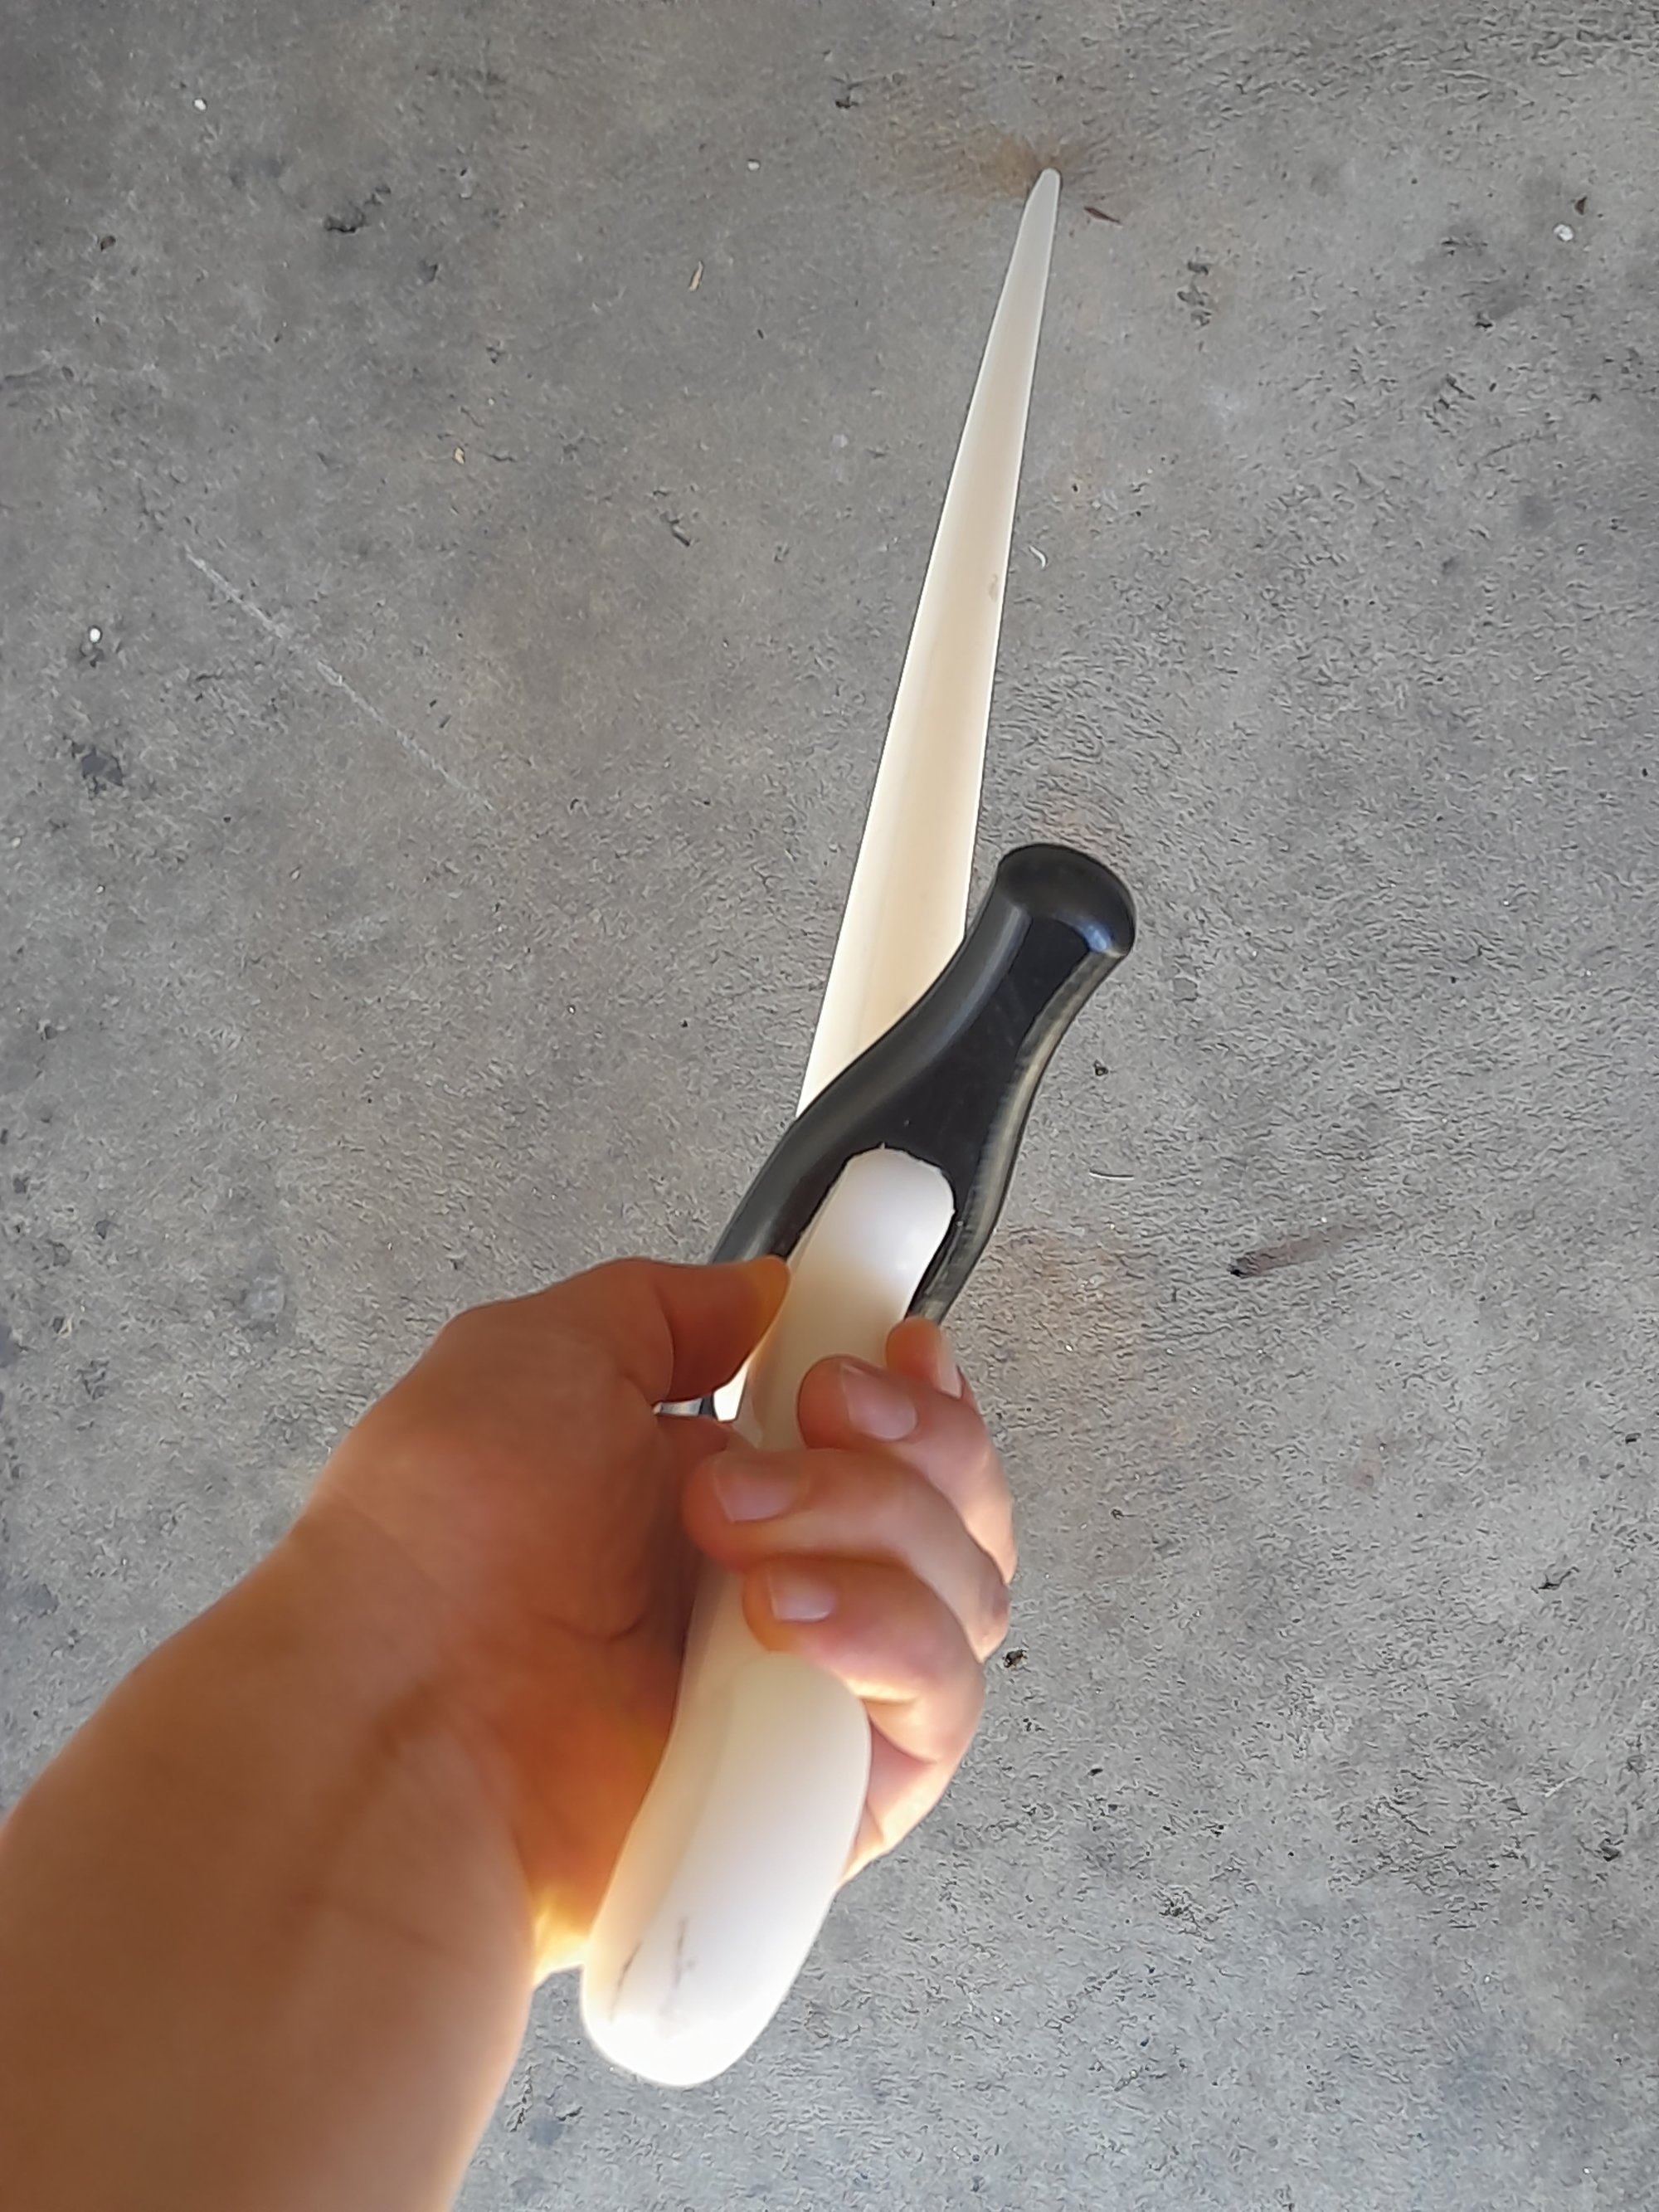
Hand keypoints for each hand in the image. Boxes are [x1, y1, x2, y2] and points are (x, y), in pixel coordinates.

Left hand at [305, 1257, 1014, 1966]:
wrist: (387, 1718)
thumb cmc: (431, 1549)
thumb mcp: (534, 1354)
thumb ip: (664, 1308)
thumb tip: (766, 1292)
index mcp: (728, 1498)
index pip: (902, 1446)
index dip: (925, 1393)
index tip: (896, 1344)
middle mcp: (786, 1596)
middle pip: (958, 1510)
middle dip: (906, 1439)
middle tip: (812, 1414)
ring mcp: (810, 1700)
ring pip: (965, 1596)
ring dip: (877, 1528)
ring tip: (736, 1538)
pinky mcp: (828, 1802)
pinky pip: (939, 1712)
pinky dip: (891, 1638)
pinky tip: (787, 1617)